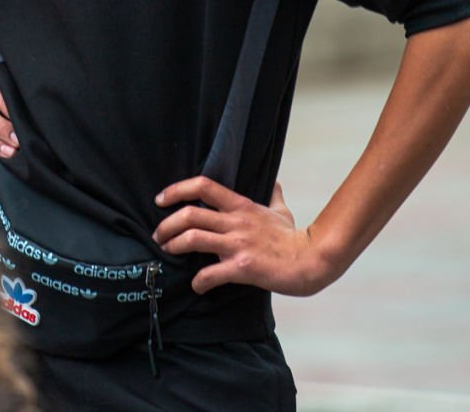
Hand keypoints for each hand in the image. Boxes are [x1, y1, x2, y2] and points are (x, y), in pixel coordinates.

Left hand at [151, 177, 334, 295]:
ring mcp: (238, 244)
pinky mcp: (242, 268)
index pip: (203, 186)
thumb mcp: (282, 210)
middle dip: (166, 225)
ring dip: (174, 246)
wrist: (311, 260)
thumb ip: (273, 195)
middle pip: (190, 214)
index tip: (160, 199)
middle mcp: (236, 222)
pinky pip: (210, 273)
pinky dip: (198, 281)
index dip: (176, 189)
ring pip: (193, 238)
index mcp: (241, 206)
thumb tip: (274, 182)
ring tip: (168, 252)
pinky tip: (197, 285)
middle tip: (158, 236)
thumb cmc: (294, 237)